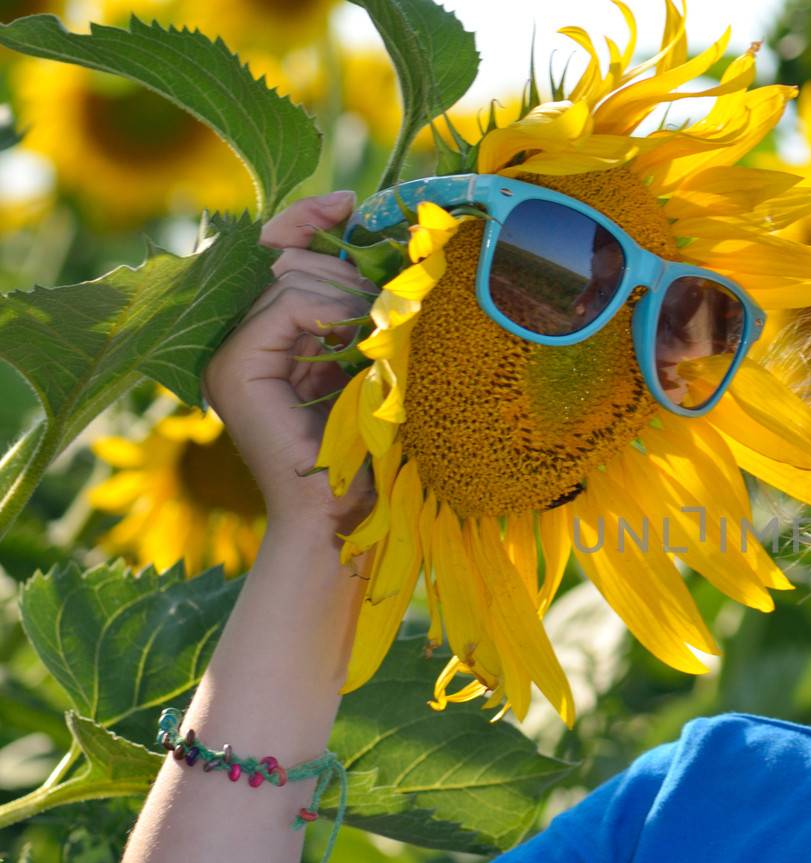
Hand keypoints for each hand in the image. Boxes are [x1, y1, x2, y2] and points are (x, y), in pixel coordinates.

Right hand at [201, 191, 382, 538]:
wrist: (343, 512)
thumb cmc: (366, 445)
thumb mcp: (367, 357)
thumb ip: (357, 307)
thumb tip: (372, 242)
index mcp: (259, 333)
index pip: (276, 251)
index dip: (310, 219)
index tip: (352, 202)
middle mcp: (232, 336)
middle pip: (285, 257)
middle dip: (345, 267)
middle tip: (384, 307)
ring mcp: (226, 352)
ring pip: (290, 277)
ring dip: (348, 296)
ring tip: (375, 337)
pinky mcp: (235, 367)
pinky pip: (287, 305)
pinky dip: (332, 313)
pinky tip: (354, 339)